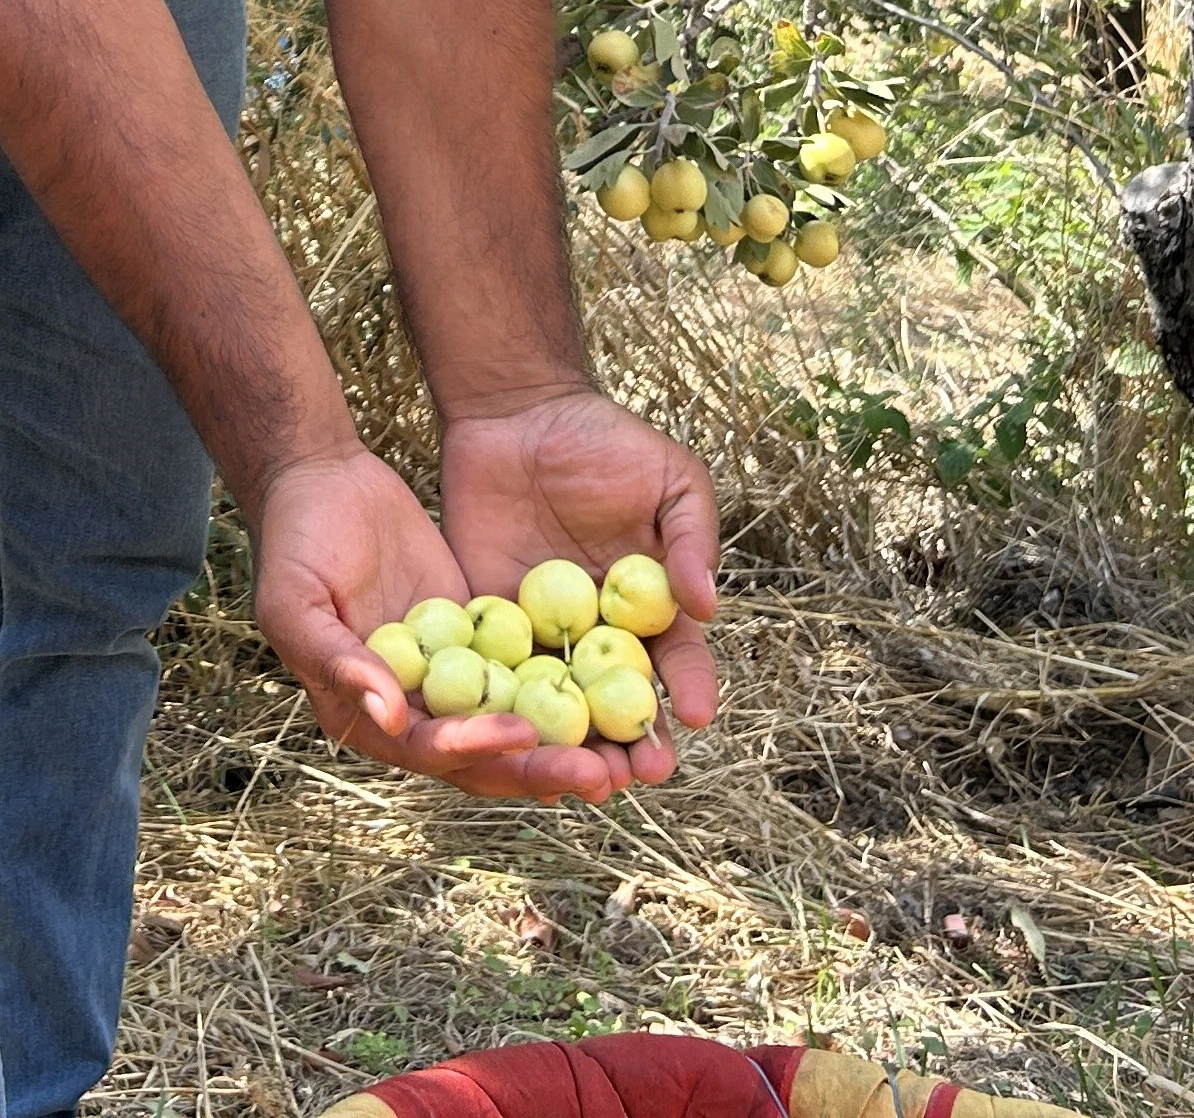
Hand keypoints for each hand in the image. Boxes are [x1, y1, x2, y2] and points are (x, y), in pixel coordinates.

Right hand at [252, 447, 633, 801]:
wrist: (323, 478)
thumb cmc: (294, 541)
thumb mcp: (297, 601)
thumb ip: (338, 659)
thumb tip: (389, 713)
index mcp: (365, 715)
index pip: (429, 751)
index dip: (476, 750)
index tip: (521, 735)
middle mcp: (412, 710)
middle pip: (484, 757)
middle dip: (541, 769)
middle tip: (604, 774)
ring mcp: (450, 675)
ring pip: (514, 724)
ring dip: (565, 744)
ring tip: (624, 757)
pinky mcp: (479, 638)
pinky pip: (525, 670)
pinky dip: (564, 689)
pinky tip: (613, 692)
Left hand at [439, 390, 722, 793]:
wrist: (517, 413)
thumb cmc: (604, 441)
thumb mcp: (668, 479)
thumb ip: (689, 539)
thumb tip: (709, 607)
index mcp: (649, 609)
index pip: (675, 662)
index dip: (689, 689)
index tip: (696, 716)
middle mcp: (598, 636)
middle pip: (617, 704)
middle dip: (631, 745)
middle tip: (638, 776)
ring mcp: (541, 637)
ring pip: (559, 708)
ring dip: (572, 748)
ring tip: (583, 781)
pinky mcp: (484, 628)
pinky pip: (495, 678)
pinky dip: (502, 716)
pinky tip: (509, 745)